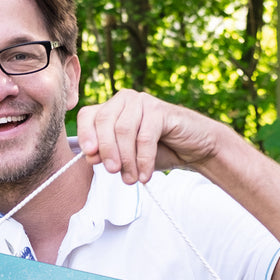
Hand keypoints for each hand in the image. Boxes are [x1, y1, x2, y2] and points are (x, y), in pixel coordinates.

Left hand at [76, 89, 219, 183]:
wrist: (194, 149)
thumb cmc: (157, 151)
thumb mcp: (126, 157)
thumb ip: (107, 155)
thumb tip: (90, 156)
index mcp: (111, 108)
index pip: (88, 115)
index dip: (85, 134)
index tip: (89, 156)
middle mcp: (124, 100)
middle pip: (104, 121)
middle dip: (106, 150)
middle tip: (113, 172)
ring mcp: (143, 102)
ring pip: (123, 130)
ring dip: (126, 159)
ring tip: (131, 179)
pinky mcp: (160, 110)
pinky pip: (144, 137)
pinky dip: (143, 160)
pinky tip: (145, 175)